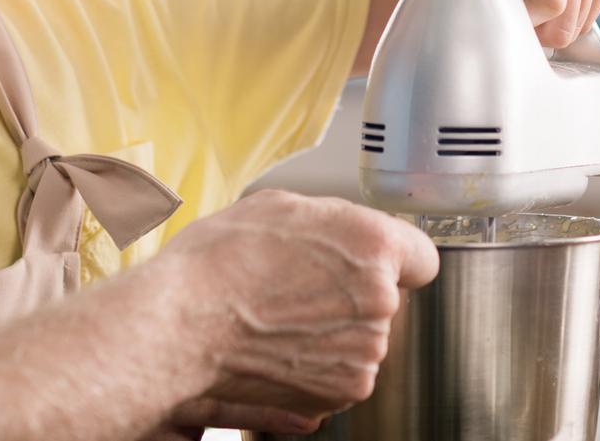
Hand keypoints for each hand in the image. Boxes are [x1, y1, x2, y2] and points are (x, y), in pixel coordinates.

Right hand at [154, 191, 437, 432]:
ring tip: (281, 317)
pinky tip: (279, 346)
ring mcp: (363, 354)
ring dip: (333, 331)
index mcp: (373, 246)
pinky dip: (318, 365)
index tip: (372, 264)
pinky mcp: (341, 392)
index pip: (421, 256)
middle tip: (299, 286)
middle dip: (351, 294)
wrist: (179, 328)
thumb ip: (336, 221)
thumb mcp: (281, 207)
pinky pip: (342, 372)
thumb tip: (351, 235)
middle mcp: (379, 302)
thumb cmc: (219, 263)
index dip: (392, 258)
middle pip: (384, 298)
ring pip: (362, 337)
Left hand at [444, 0, 599, 46]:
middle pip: (569, 18)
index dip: (523, 19)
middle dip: (539, 30)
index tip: (501, 9)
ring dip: (557, 21)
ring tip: (527, 5)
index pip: (548, 4)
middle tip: (511, 19)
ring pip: (584, 15)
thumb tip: (456, 12)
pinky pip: (595, 1)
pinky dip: (574, 10)